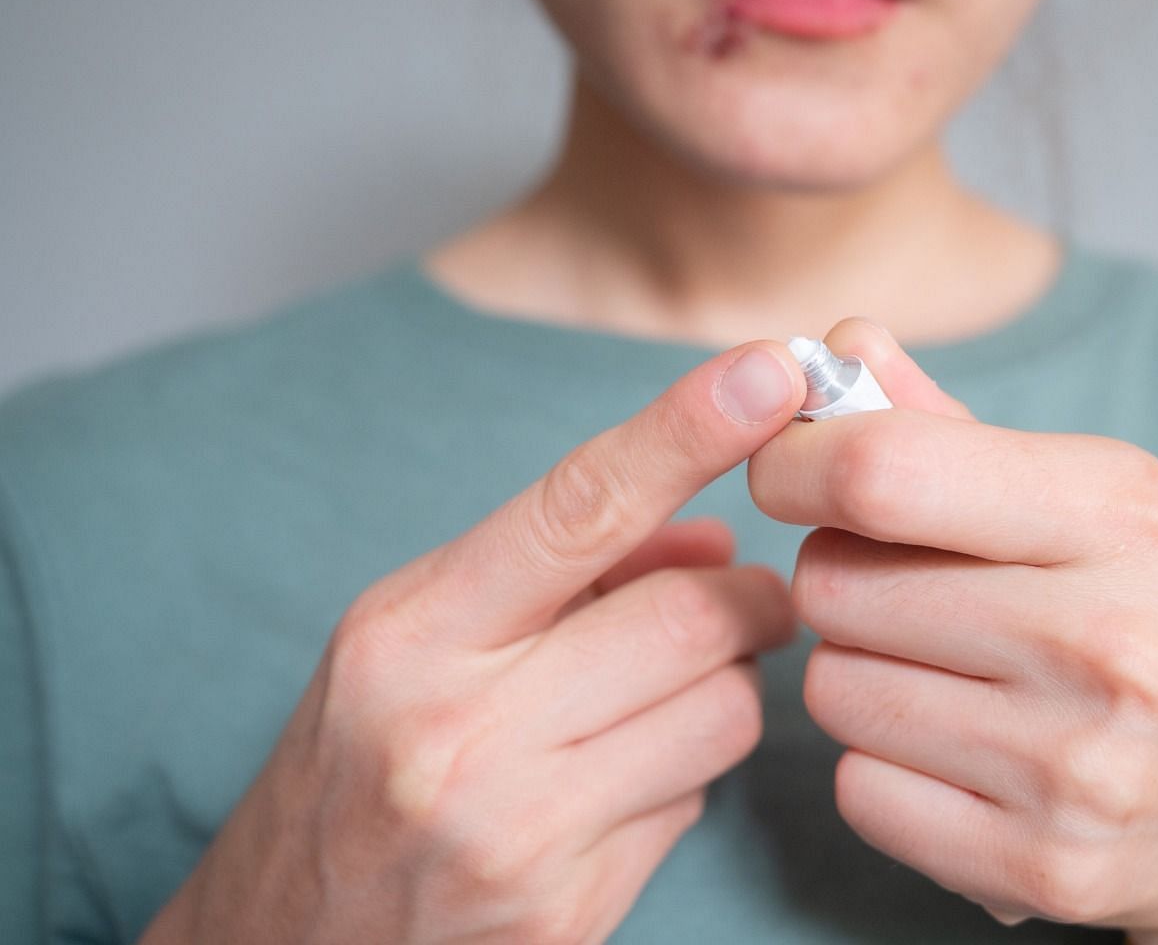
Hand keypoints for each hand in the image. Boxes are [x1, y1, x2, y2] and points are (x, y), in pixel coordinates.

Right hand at [139, 341, 806, 944]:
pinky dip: (685, 777)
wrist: (287, 944)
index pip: (578, 506)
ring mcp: (512, 833)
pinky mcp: (562, 916)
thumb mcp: (422, 639)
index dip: (686, 428)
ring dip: (725, 690)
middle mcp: (455, 730)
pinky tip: (620, 786)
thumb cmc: (359, 763)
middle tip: (752, 601)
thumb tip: (715, 539)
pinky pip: (694, 806)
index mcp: (409, 633)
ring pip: (722, 712)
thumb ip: (567, 571)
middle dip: (751, 600)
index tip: (771, 368)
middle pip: (690, 617)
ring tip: (662, 699)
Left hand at [747, 320, 1157, 943]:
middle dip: (839, 578)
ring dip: (856, 674)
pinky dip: (880, 769)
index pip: (882, 470)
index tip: (790, 471)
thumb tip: (836, 343)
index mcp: (1123, 514)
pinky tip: (955, 753)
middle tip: (903, 590)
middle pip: (832, 585)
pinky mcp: (1044, 867)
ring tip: (940, 672)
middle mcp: (1113, 639)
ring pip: (833, 690)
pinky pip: (859, 792)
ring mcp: (1081, 766)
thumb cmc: (1154, 620)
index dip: (795, 463)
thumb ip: (948, 425)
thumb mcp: (1092, 499)